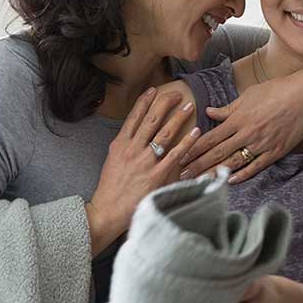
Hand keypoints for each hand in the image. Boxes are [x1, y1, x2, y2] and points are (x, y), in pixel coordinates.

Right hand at [87, 88, 199, 254]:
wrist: (107, 211)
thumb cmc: (110, 189)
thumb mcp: (112, 161)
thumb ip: (124, 147)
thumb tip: (135, 135)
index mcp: (120, 144)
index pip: (134, 117)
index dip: (145, 101)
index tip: (154, 90)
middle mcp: (132, 149)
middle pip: (151, 120)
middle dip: (165, 103)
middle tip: (177, 94)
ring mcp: (145, 162)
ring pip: (164, 133)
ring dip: (178, 117)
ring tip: (189, 107)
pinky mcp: (156, 176)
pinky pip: (175, 155)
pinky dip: (186, 142)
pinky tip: (195, 132)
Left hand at [179, 75, 302, 183]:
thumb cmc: (275, 91)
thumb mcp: (248, 96)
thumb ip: (227, 109)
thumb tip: (209, 111)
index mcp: (237, 119)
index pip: (209, 138)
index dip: (193, 149)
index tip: (179, 157)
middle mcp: (246, 133)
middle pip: (217, 153)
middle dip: (197, 165)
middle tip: (181, 176)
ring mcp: (261, 143)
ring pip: (233, 162)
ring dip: (215, 173)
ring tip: (200, 182)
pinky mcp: (276, 150)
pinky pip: (256, 166)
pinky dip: (243, 174)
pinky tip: (230, 181)